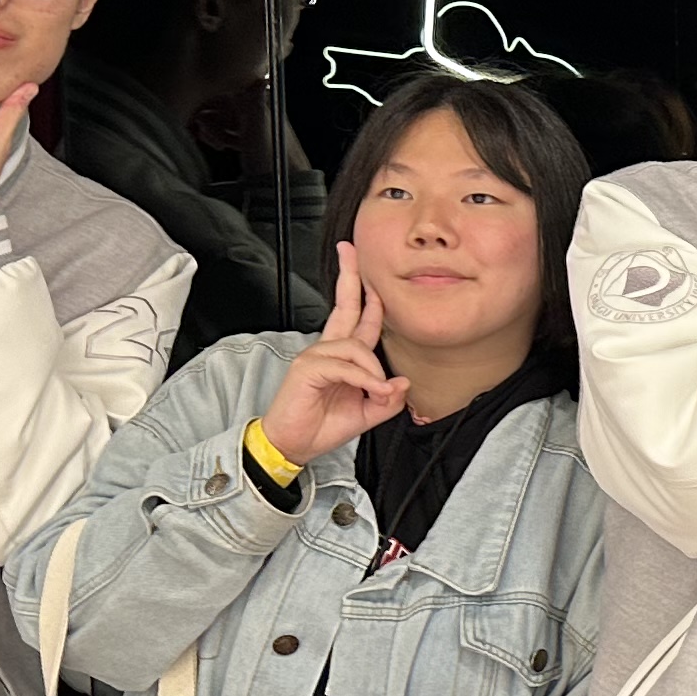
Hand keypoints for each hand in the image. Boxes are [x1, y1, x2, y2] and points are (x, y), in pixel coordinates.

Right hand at [257, 244, 409, 467]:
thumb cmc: (322, 426)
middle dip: (349, 276)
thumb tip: (403, 382)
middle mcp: (327, 349)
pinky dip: (363, 378)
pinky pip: (344, 365)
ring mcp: (315, 356)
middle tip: (349, 250)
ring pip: (356, 346)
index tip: (371, 274)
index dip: (367, 296)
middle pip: (344, 305)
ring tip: (378, 393)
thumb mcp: (366, 413)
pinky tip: (371, 391)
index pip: (356, 318)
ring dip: (373, 370)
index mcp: (340, 356)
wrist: (293, 445)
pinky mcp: (307, 368)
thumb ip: (387, 399)